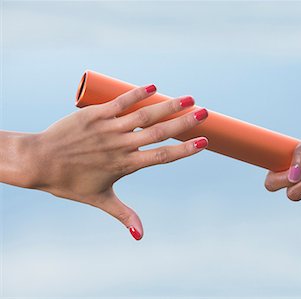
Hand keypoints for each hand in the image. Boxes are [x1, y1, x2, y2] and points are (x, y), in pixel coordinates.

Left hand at [26, 84, 208, 239]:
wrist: (38, 162)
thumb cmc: (69, 182)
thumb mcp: (100, 200)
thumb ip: (124, 214)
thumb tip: (140, 236)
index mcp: (125, 165)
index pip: (162, 156)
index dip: (185, 149)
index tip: (204, 142)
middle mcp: (120, 145)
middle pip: (159, 132)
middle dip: (184, 123)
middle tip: (205, 113)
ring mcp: (108, 128)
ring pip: (144, 115)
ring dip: (168, 106)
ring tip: (188, 98)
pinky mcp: (94, 114)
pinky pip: (120, 102)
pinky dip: (137, 94)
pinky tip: (153, 87)